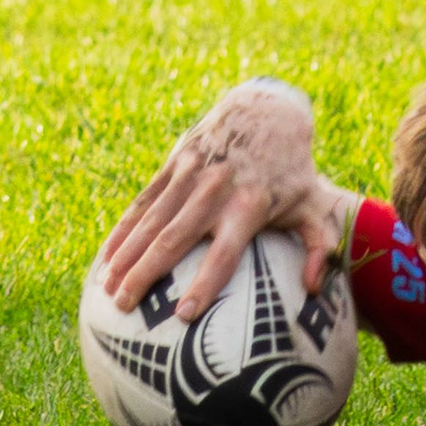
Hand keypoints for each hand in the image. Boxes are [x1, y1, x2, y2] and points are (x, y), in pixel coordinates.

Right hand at [97, 79, 353, 317]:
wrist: (266, 111)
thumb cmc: (293, 172)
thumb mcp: (315, 205)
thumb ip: (320, 247)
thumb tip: (315, 290)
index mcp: (249, 206)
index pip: (224, 253)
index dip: (203, 284)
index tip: (183, 315)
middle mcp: (216, 191)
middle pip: (174, 239)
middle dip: (146, 274)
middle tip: (124, 306)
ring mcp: (191, 174)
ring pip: (151, 221)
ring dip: (126, 254)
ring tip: (106, 287)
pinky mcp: (174, 163)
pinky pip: (143, 201)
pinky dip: (123, 229)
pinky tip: (106, 257)